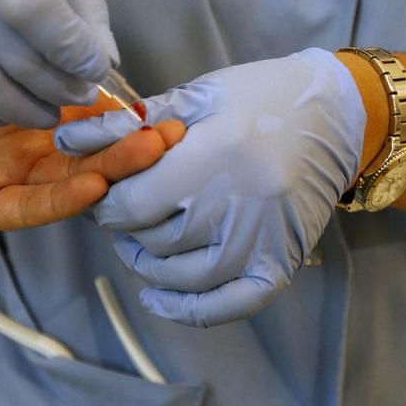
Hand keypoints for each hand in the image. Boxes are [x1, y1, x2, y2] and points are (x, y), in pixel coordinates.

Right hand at [0, 0, 117, 127]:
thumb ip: (83, 6)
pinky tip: (4, 113)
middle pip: (10, 51)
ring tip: (48, 112)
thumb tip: (103, 63)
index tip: (93, 68)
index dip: (70, 46)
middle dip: (56, 85)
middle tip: (78, 97)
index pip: (33, 3)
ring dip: (22, 109)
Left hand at [0, 14, 182, 228]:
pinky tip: (93, 183)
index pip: (96, 120)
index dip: (131, 115)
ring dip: (110, 173)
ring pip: (68, 186)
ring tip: (147, 154)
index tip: (168, 105)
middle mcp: (21, 149)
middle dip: (134, 149)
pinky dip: (60, 200)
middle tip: (172, 136)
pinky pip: (22, 208)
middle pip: (92, 158)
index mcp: (33, 108)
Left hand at [55, 49, 364, 325]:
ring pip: (182, 275)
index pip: (132, 204)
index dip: (106, 202)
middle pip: (153, 240)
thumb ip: (131, 126)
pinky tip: (159, 298)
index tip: (105, 190)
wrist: (337, 114)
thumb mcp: (196, 96)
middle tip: (124, 211)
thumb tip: (68, 145)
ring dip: (149, 266)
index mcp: (214, 157)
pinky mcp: (282, 261)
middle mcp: (238, 205)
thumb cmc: (262, 95)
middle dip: (126, 229)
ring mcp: (263, 239)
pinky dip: (189, 309)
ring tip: (140, 244)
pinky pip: (229, 303)